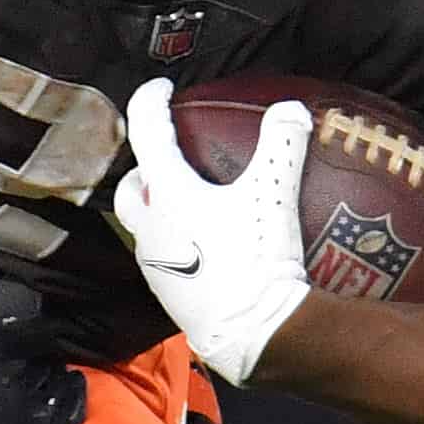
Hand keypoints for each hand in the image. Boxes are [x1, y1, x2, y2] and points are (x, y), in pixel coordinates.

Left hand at [113, 77, 310, 383]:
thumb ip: (282, 144)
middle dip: (145, 168)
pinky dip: (179, 241)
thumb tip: (291, 108)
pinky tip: (211, 246)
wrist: (254, 335)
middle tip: (172, 158)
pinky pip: (166, 258)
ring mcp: (156, 267)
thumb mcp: (273, 194)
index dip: (151, 102)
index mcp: (165, 195)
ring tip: (193, 202)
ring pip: (144, 226)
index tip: (162, 89)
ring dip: (160, 209)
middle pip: (132, 188)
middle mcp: (149, 229)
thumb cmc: (256, 260)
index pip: (147, 133)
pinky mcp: (170, 296)